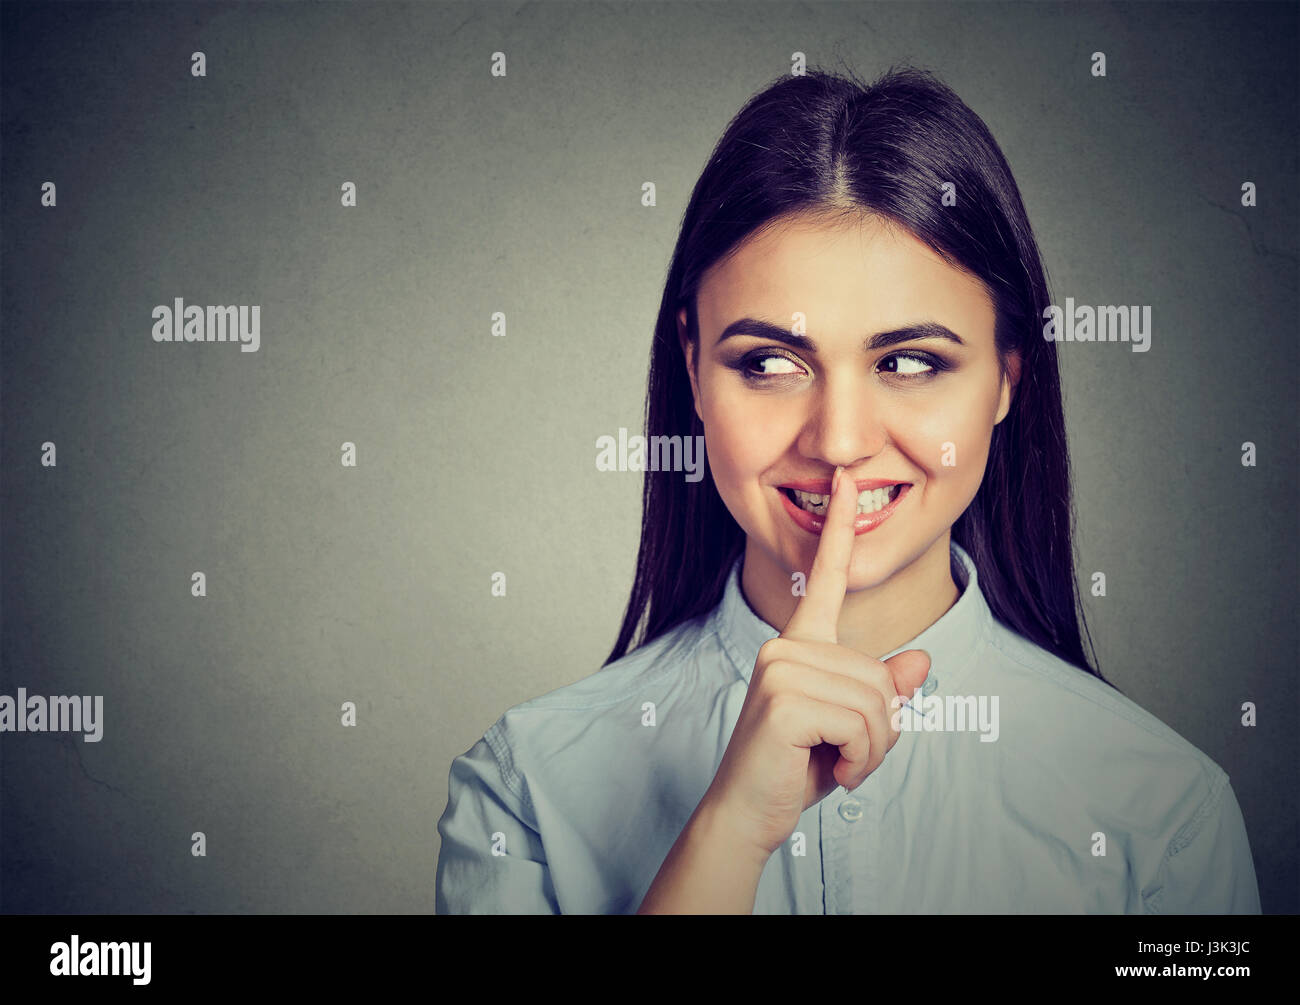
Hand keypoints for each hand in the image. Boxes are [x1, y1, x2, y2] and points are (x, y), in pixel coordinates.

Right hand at [702, 464, 932, 859]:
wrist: (748, 813)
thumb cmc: (795, 768)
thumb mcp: (851, 728)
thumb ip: (883, 692)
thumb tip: (922, 662)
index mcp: (800, 643)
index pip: (827, 578)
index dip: (840, 530)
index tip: (847, 479)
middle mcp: (786, 645)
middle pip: (880, 676)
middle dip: (881, 731)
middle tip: (847, 756)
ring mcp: (781, 667)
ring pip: (877, 701)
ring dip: (872, 749)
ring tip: (838, 764)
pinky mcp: (783, 698)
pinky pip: (861, 723)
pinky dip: (860, 758)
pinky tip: (831, 770)